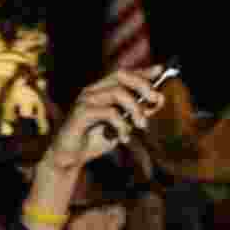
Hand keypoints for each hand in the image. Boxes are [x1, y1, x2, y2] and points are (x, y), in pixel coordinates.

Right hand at [46, 68, 163, 171]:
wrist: (70, 158)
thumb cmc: (93, 141)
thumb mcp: (121, 125)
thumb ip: (136, 112)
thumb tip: (158, 100)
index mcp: (100, 90)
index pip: (124, 73)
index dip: (143, 71)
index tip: (160, 72)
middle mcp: (92, 91)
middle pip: (121, 75)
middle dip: (143, 85)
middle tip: (155, 101)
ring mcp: (85, 100)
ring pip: (117, 92)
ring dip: (136, 109)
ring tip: (142, 125)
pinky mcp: (81, 113)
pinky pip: (109, 112)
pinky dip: (122, 125)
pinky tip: (124, 137)